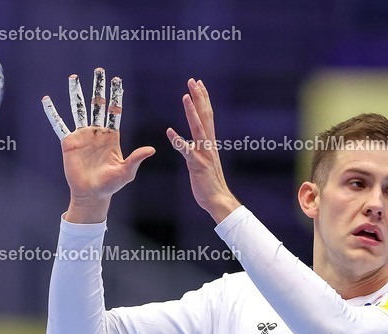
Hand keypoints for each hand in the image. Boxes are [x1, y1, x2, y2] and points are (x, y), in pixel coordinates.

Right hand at [42, 68, 154, 222]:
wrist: (92, 194)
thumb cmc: (110, 185)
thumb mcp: (126, 172)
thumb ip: (136, 159)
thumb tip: (152, 149)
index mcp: (112, 136)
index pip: (114, 111)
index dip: (116, 95)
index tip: (117, 80)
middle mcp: (97, 132)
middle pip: (97, 104)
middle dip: (99, 88)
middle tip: (99, 70)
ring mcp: (82, 135)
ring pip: (79, 109)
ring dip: (77, 93)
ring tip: (74, 77)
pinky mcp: (68, 142)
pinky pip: (59, 124)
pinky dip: (52, 112)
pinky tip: (46, 100)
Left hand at [167, 78, 240, 223]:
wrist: (217, 199)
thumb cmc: (209, 182)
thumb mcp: (205, 160)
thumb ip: (200, 148)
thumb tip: (196, 139)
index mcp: (209, 142)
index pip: (207, 115)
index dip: (203, 99)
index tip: (198, 84)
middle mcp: (208, 144)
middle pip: (205, 116)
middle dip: (199, 97)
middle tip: (193, 80)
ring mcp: (204, 154)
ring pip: (198, 128)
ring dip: (192, 112)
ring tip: (186, 96)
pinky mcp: (197, 165)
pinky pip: (186, 151)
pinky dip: (178, 141)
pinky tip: (169, 131)